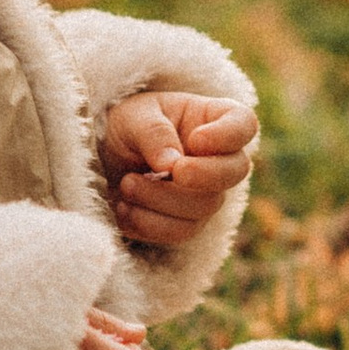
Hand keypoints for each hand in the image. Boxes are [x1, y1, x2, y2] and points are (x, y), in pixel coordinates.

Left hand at [100, 90, 258, 250]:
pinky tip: (124, 207)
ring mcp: (207, 193)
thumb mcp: (133, 117)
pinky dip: (148, 223)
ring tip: (127, 184)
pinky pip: (180, 232)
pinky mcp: (188, 222)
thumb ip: (154, 134)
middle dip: (202, 175)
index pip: (243, 124)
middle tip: (170, 171)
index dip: (228, 135)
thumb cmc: (127, 127)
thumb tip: (171, 166)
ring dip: (160, 199)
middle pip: (235, 171)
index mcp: (212, 119)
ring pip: (204, 207)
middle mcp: (218, 157)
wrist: (105, 160)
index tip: (196, 141)